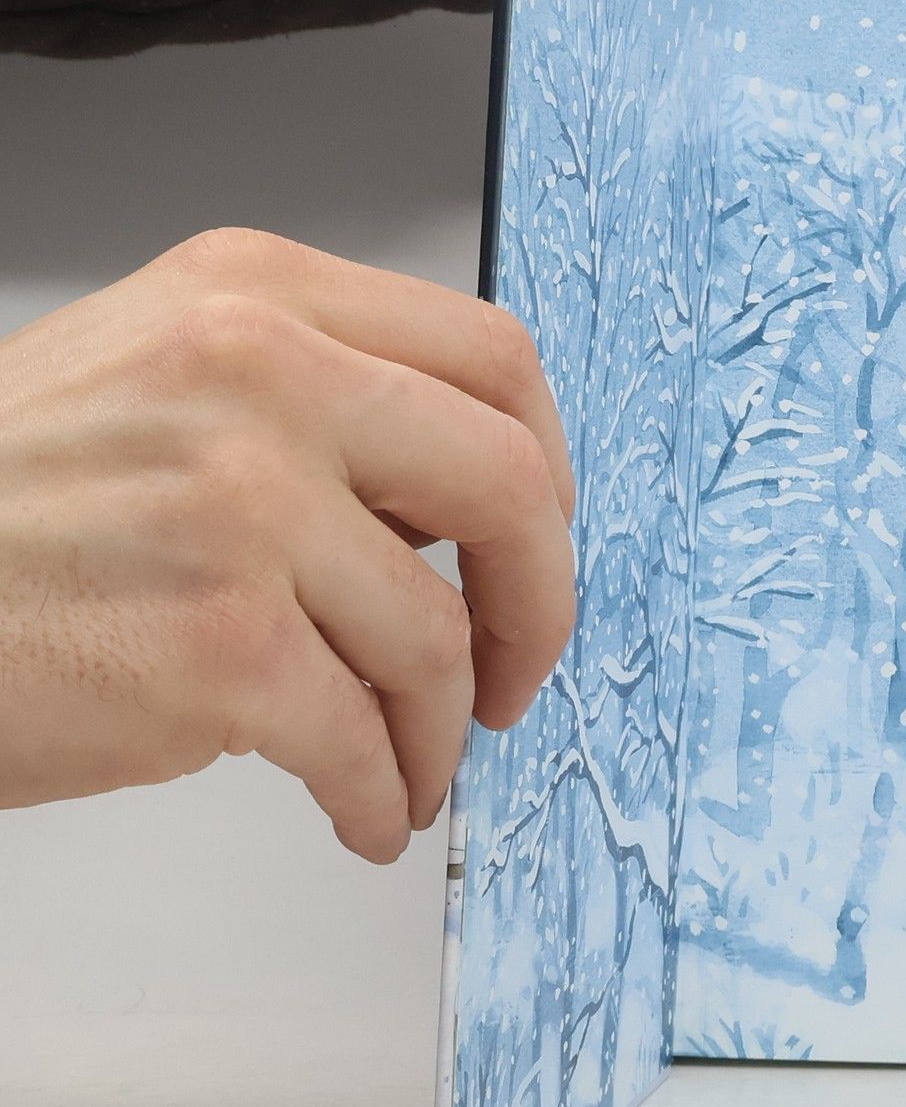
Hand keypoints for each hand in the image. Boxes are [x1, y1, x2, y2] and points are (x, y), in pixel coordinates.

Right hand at [0, 229, 576, 861]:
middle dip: (538, 601)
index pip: (493, 358)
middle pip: (509, 485)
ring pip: (436, 639)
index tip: (537, 537)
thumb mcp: (158, 381)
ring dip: (438, 730)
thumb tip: (472, 509)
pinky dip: (384, 793)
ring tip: (412, 764)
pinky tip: (365, 811)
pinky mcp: (217, 643)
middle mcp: (258, 374)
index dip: (545, 466)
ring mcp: (238, 505)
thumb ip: (318, 407)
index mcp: (256, 296)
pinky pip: (366, 738)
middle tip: (514, 669)